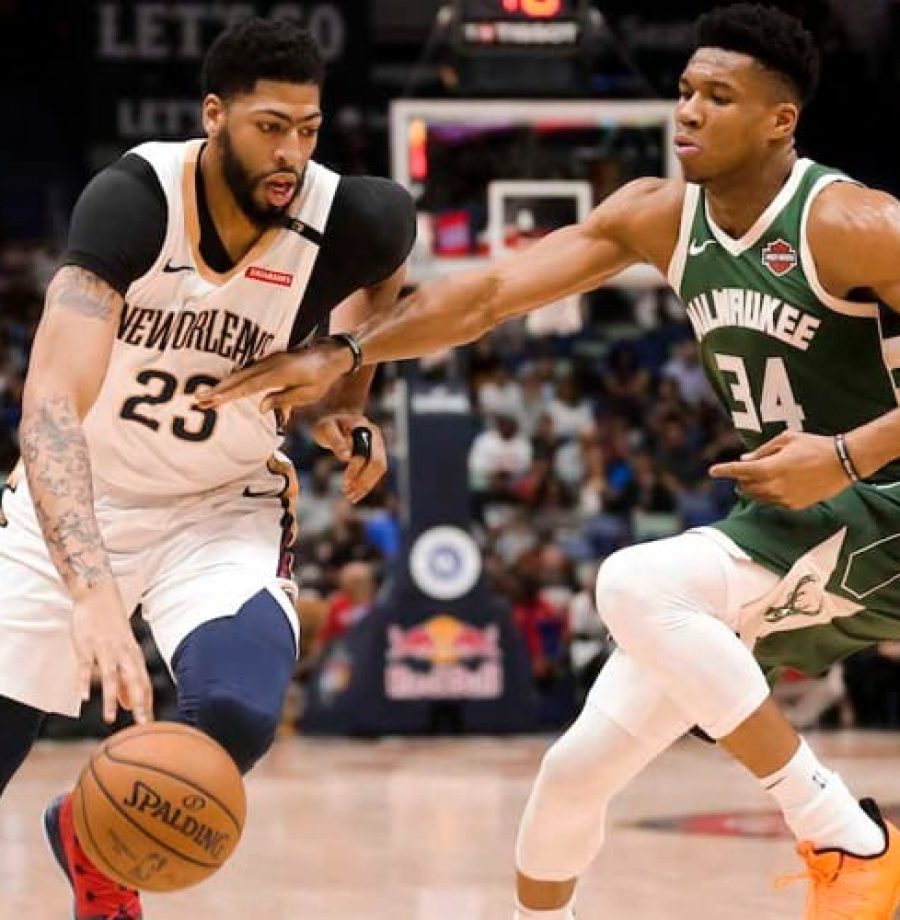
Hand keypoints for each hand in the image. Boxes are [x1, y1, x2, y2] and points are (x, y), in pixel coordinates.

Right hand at [71, 584, 152, 723]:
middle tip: (142, 726)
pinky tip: (84, 696)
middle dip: (139, 704)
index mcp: (134, 656)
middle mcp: (124, 654)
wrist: (99, 596)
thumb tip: (131, 705)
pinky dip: (85, 681)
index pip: (144, 684)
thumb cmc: (112, 628)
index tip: (150, 727)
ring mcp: (105, 650)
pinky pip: (86, 666)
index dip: (147, 704)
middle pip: (134, 681)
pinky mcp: (87, 646)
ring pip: (111, 677)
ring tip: (110, 719)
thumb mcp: (123, 653)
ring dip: (111, 698)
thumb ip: (127, 680)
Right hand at [193, 344, 351, 411]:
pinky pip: (248, 371)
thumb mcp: (307, 395)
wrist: (330, 355)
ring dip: (223, 385)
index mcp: (279, 374)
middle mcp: (270, 364)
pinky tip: (224, 387)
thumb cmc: (321, 378)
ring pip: (241, 373)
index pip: (249, 386)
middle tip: (198, 400)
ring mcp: (268, 360)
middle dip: (218, 390)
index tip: (212, 401)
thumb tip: (260, 408)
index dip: (229, 394)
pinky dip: (234, 380)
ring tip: (205, 396)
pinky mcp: (269, 360)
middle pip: (239, 378)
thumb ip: (283, 400)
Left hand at [311, 414, 386, 502]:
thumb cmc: (329, 423)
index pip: (365, 453)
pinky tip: (354, 492)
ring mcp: (378, 444)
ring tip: (351, 497)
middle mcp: (375, 436)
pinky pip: (376, 471)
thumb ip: (336, 441)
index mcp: (364, 427)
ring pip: (380, 469)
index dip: (356, 469)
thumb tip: (347, 457)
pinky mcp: (377, 453)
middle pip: (378, 463)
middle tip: (349, 494)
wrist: (337, 418)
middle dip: (365, 481)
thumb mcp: (326, 429)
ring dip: (367, 485)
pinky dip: (367, 483)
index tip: (344, 482)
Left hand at [709, 430, 848, 509]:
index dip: (724, 470)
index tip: (712, 471)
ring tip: (763, 476)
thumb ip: (763, 451)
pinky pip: (772, 502)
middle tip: (747, 470)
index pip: (740, 471)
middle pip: (745, 486)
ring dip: (753, 488)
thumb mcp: (786, 439)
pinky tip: (779, 484)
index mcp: (770, 468)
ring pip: (757, 497)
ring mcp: (784, 499)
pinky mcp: (794, 506)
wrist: (844, 462)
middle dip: (741, 479)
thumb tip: (744, 459)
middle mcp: (774, 486)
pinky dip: (769, 494)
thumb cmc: (814, 445)